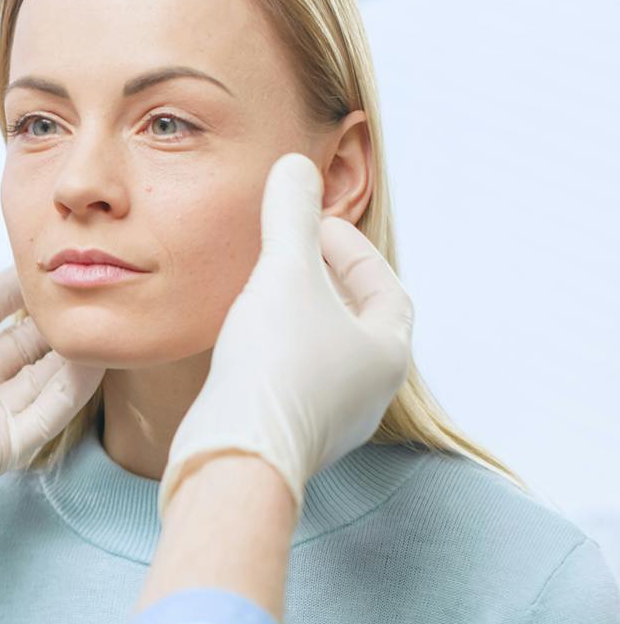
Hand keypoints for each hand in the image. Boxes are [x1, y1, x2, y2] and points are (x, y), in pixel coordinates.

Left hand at [0, 154, 102, 548]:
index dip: (30, 280)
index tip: (68, 255)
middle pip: (27, 341)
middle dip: (59, 316)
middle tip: (98, 286)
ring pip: (44, 378)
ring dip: (74, 351)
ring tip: (107, 318)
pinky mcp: (0, 446)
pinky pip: (47, 415)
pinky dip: (73, 390)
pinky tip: (96, 358)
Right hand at [160, 153, 413, 514]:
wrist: (236, 457)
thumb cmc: (275, 366)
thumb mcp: (286, 272)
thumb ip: (292, 215)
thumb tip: (295, 166)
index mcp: (388, 354)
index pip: (384, 287)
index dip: (350, 249)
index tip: (311, 228)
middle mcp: (369, 394)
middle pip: (355, 322)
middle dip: (322, 282)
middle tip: (287, 255)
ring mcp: (332, 423)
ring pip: (322, 355)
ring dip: (297, 319)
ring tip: (262, 294)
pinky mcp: (292, 440)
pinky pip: (293, 384)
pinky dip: (276, 354)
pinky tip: (242, 343)